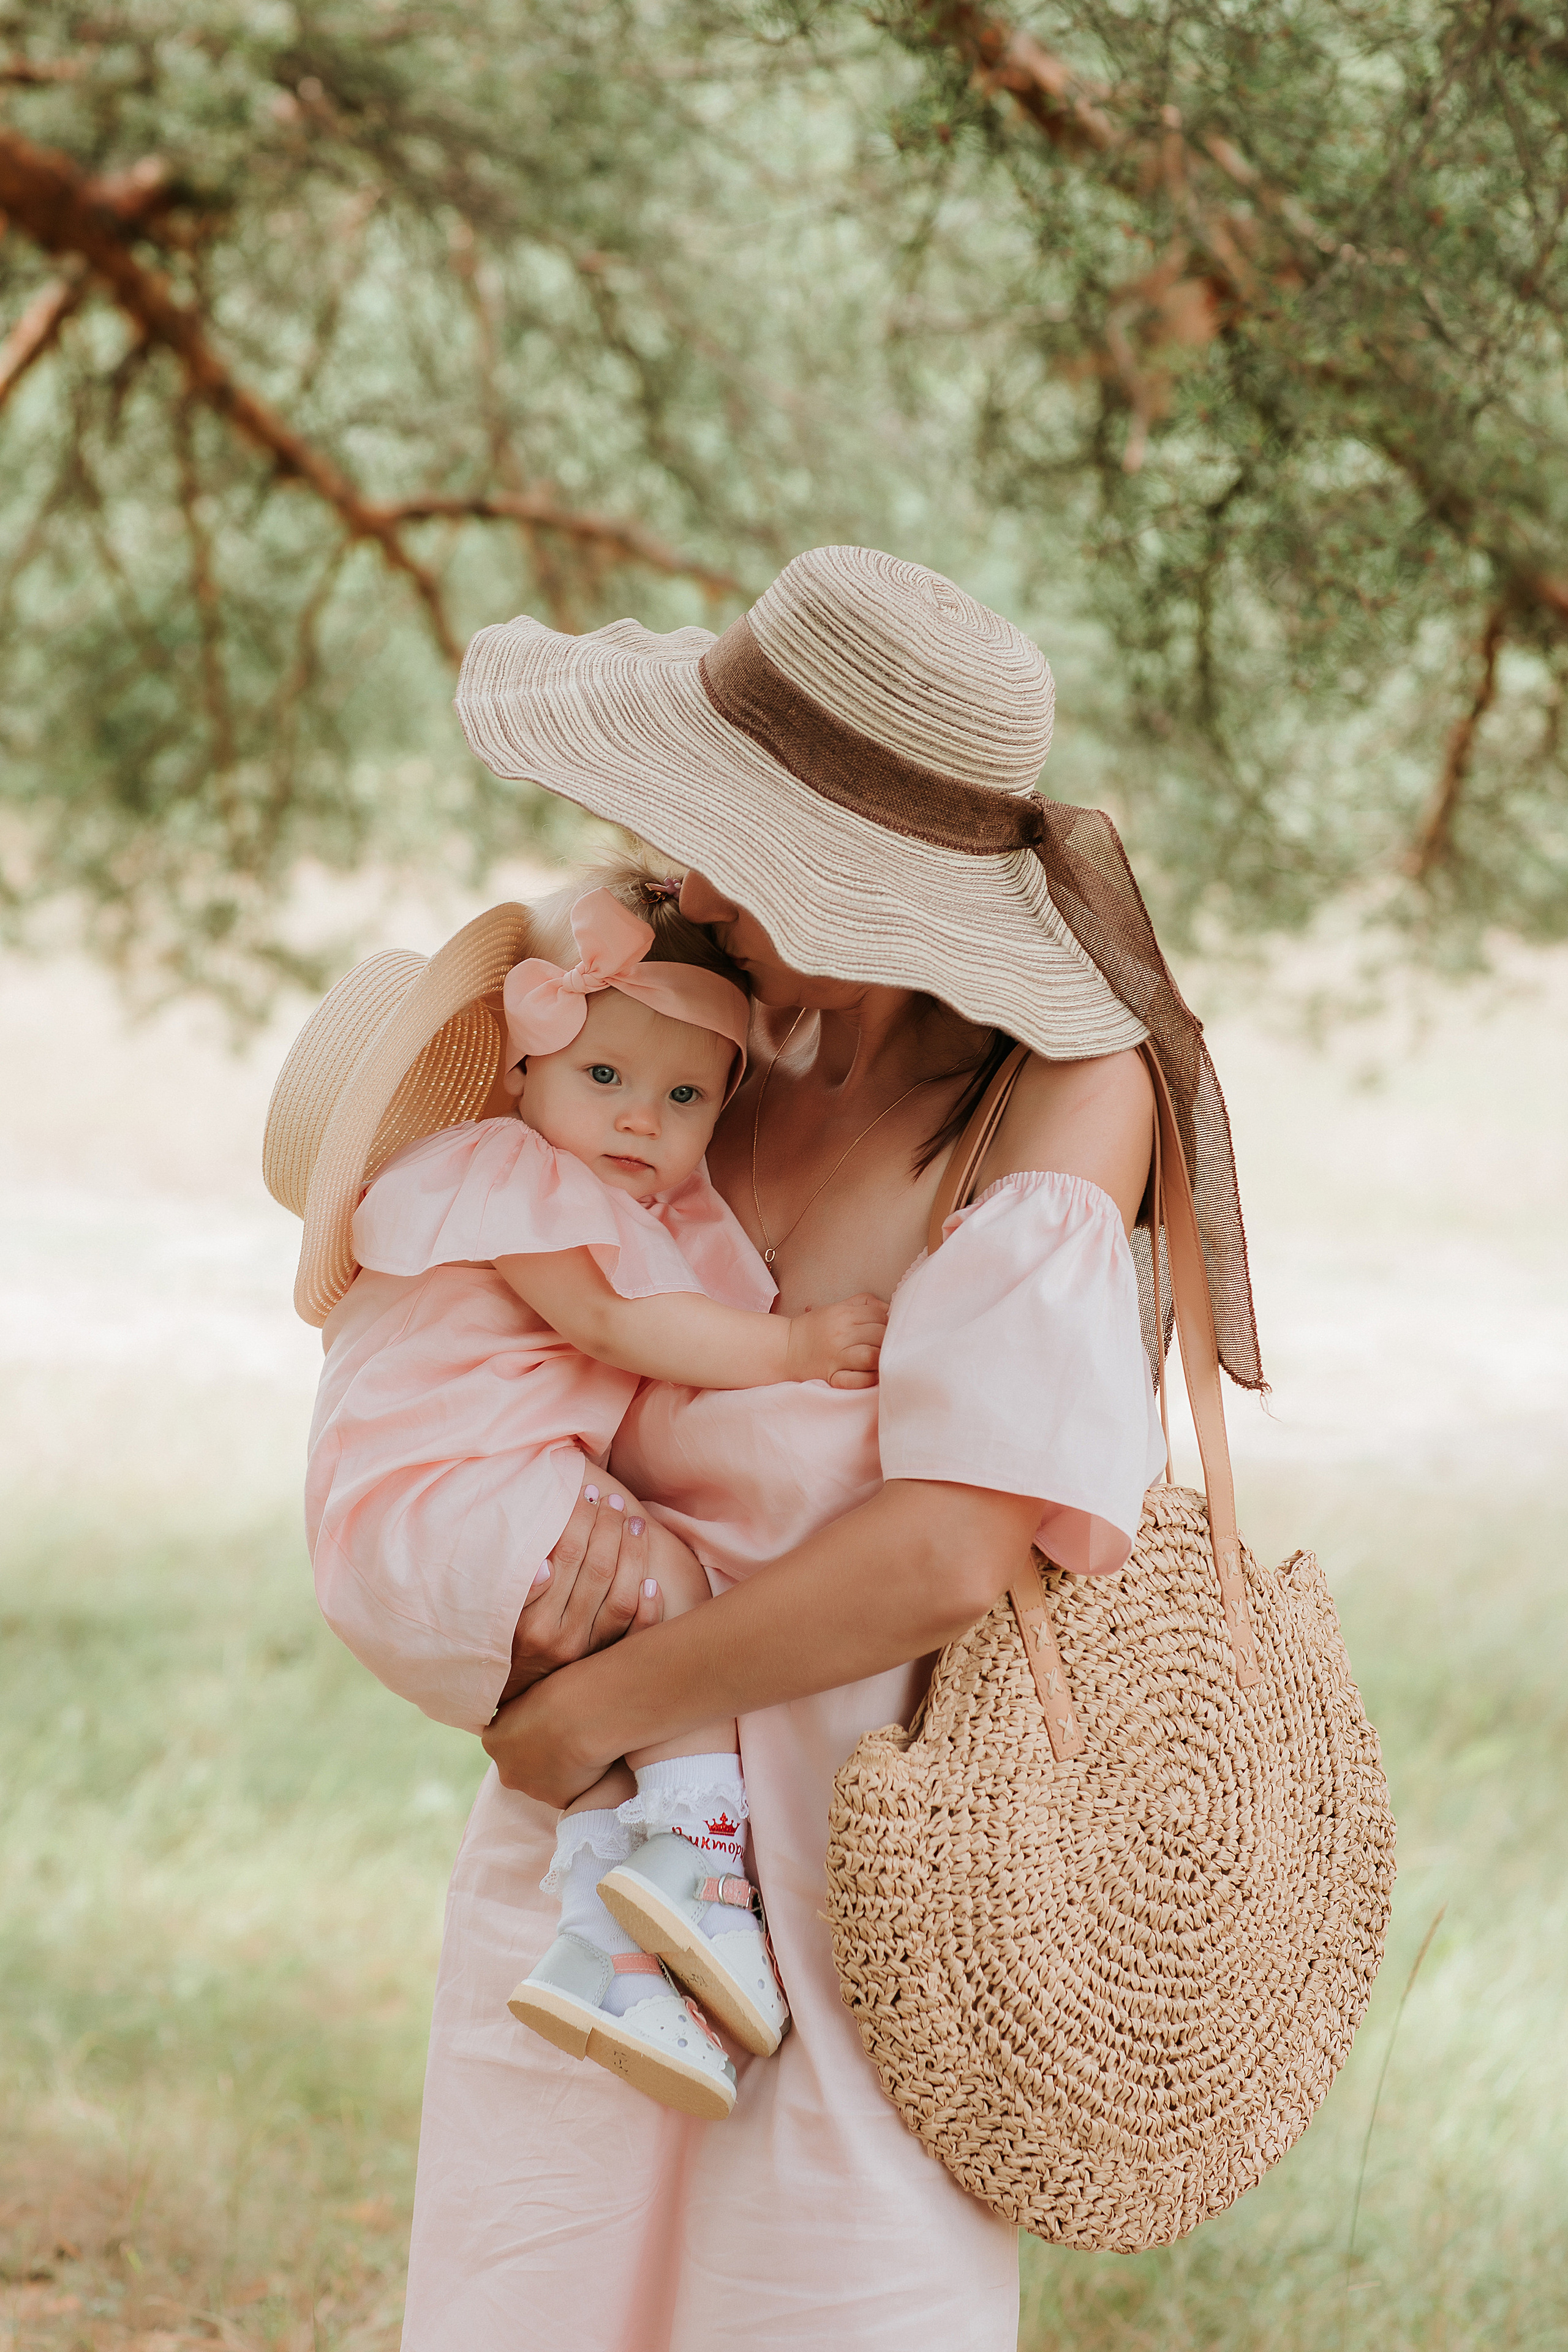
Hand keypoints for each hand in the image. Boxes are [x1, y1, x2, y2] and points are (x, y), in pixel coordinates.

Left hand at [483, 1656, 615, 1807]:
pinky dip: (578, 1778)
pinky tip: (590, 1758)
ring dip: (558, 1768)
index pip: (505, 1740)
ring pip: (544, 1781)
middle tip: (563, 1735)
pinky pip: (568, 1790)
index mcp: (493, 1741)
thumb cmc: (558, 1691)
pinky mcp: (559, 1800)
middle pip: (520, 1766)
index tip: (545, 1720)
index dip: (527, 1730)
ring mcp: (532, 1789)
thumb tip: (530, 1714)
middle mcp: (507, 1771)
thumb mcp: (528, 1693)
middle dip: (537, 1755)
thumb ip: (521, 1712)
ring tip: (580, 1744)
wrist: (584, 1715)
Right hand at [497, 1467, 669, 1704]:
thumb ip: (518, 1590)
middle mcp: (562, 1639)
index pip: (565, 1555)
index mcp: (531, 1621)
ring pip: (621, 1597)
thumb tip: (545, 1564)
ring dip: (632, 1555)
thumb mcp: (493, 1617)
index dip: (580, 1519)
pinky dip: (649, 1608)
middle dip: (609, 1527)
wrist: (509, 1705)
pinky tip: (652, 1581)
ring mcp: (587, 1655)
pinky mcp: (604, 1666)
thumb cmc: (497, 1644)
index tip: (586, 1494)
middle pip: (597, 1570)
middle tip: (614, 1501)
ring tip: (636, 1523)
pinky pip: (634, 1636)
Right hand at [782, 1292, 887, 1388]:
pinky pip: (859, 1380)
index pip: (879, 1316)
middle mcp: (840, 1334)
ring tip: (883, 1360)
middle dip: (888, 1341)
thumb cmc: (813, 1329)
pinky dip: (870, 1378)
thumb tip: (889, 1309)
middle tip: (888, 1347)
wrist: (784, 1350)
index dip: (888, 1322)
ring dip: (882, 1359)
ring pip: (873, 1357)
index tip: (888, 1330)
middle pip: (880, 1335)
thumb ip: (862, 1303)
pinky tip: (873, 1375)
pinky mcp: (832, 1376)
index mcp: (842, 1314)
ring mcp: (836, 1357)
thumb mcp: (835, 1308)